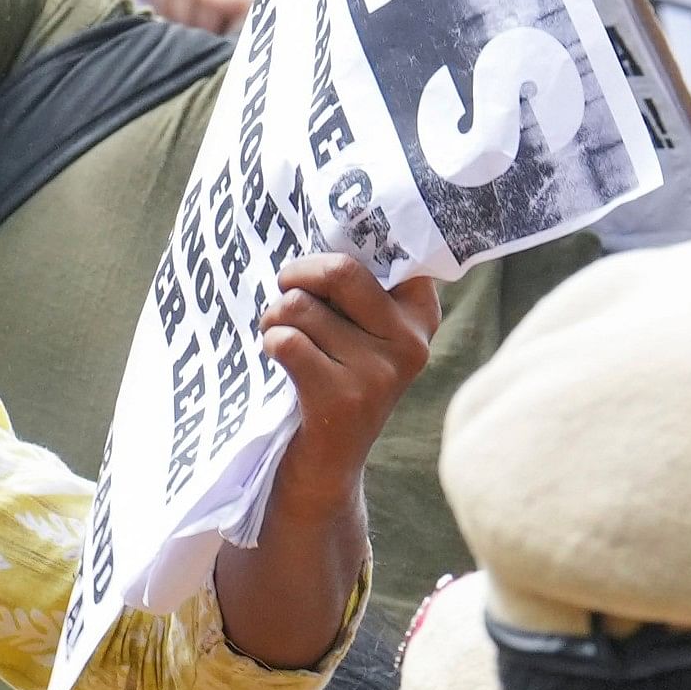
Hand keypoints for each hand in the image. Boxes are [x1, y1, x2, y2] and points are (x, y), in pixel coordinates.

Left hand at [260, 253, 440, 509]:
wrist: (324, 467)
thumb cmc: (330, 378)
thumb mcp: (355, 330)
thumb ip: (351, 285)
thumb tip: (316, 222)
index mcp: (420, 312)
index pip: (389, 248)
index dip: (342, 243)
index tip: (323, 255)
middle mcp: (410, 340)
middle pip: (339, 270)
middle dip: (296, 276)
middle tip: (284, 293)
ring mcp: (381, 372)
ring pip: (301, 307)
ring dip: (274, 318)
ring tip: (281, 338)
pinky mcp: (344, 399)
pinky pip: (286, 341)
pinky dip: (270, 344)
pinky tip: (279, 362)